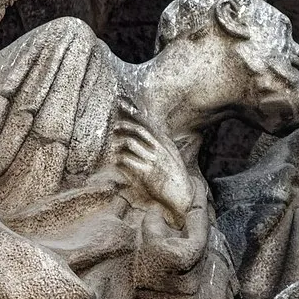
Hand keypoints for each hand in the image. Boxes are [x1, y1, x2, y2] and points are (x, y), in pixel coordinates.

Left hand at [108, 105, 194, 224]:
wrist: (183, 194)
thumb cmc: (177, 176)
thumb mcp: (173, 156)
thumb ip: (163, 144)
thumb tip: (154, 134)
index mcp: (165, 144)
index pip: (149, 123)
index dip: (135, 113)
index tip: (124, 104)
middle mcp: (159, 150)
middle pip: (139, 131)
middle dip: (124, 126)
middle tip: (115, 127)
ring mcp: (153, 161)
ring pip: (131, 144)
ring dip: (119, 144)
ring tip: (115, 147)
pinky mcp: (147, 173)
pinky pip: (128, 161)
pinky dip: (120, 159)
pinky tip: (117, 161)